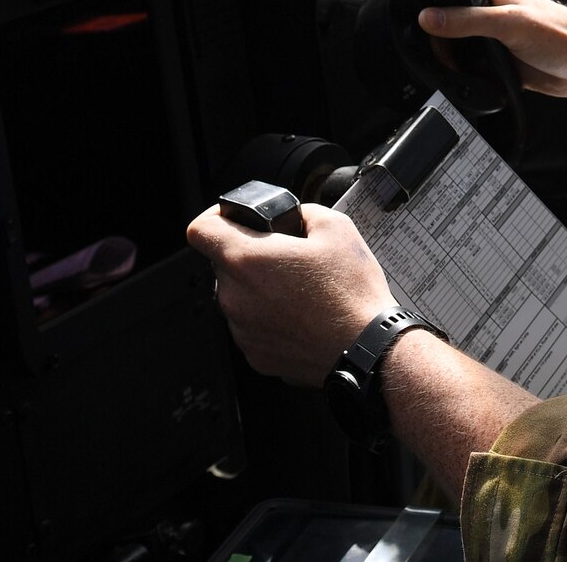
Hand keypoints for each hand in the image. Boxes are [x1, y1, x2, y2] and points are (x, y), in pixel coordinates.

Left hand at [186, 201, 396, 384]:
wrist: (366, 349)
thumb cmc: (351, 296)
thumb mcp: (336, 228)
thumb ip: (304, 212)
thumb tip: (296, 217)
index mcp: (247, 260)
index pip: (200, 231)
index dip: (215, 218)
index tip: (232, 221)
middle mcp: (235, 297)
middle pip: (222, 264)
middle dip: (249, 255)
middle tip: (286, 257)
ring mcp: (242, 330)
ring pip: (238, 296)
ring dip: (258, 288)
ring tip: (299, 290)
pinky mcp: (255, 354)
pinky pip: (251, 325)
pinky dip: (268, 317)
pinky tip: (300, 315)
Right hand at [418, 0, 566, 99]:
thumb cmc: (561, 34)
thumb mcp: (508, 23)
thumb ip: (467, 21)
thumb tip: (428, 18)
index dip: (429, 8)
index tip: (416, 27)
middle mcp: (489, 12)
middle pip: (447, 25)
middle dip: (438, 42)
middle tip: (434, 58)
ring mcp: (494, 39)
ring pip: (458, 50)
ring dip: (452, 62)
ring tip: (448, 71)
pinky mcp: (500, 63)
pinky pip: (473, 70)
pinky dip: (466, 77)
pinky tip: (463, 82)